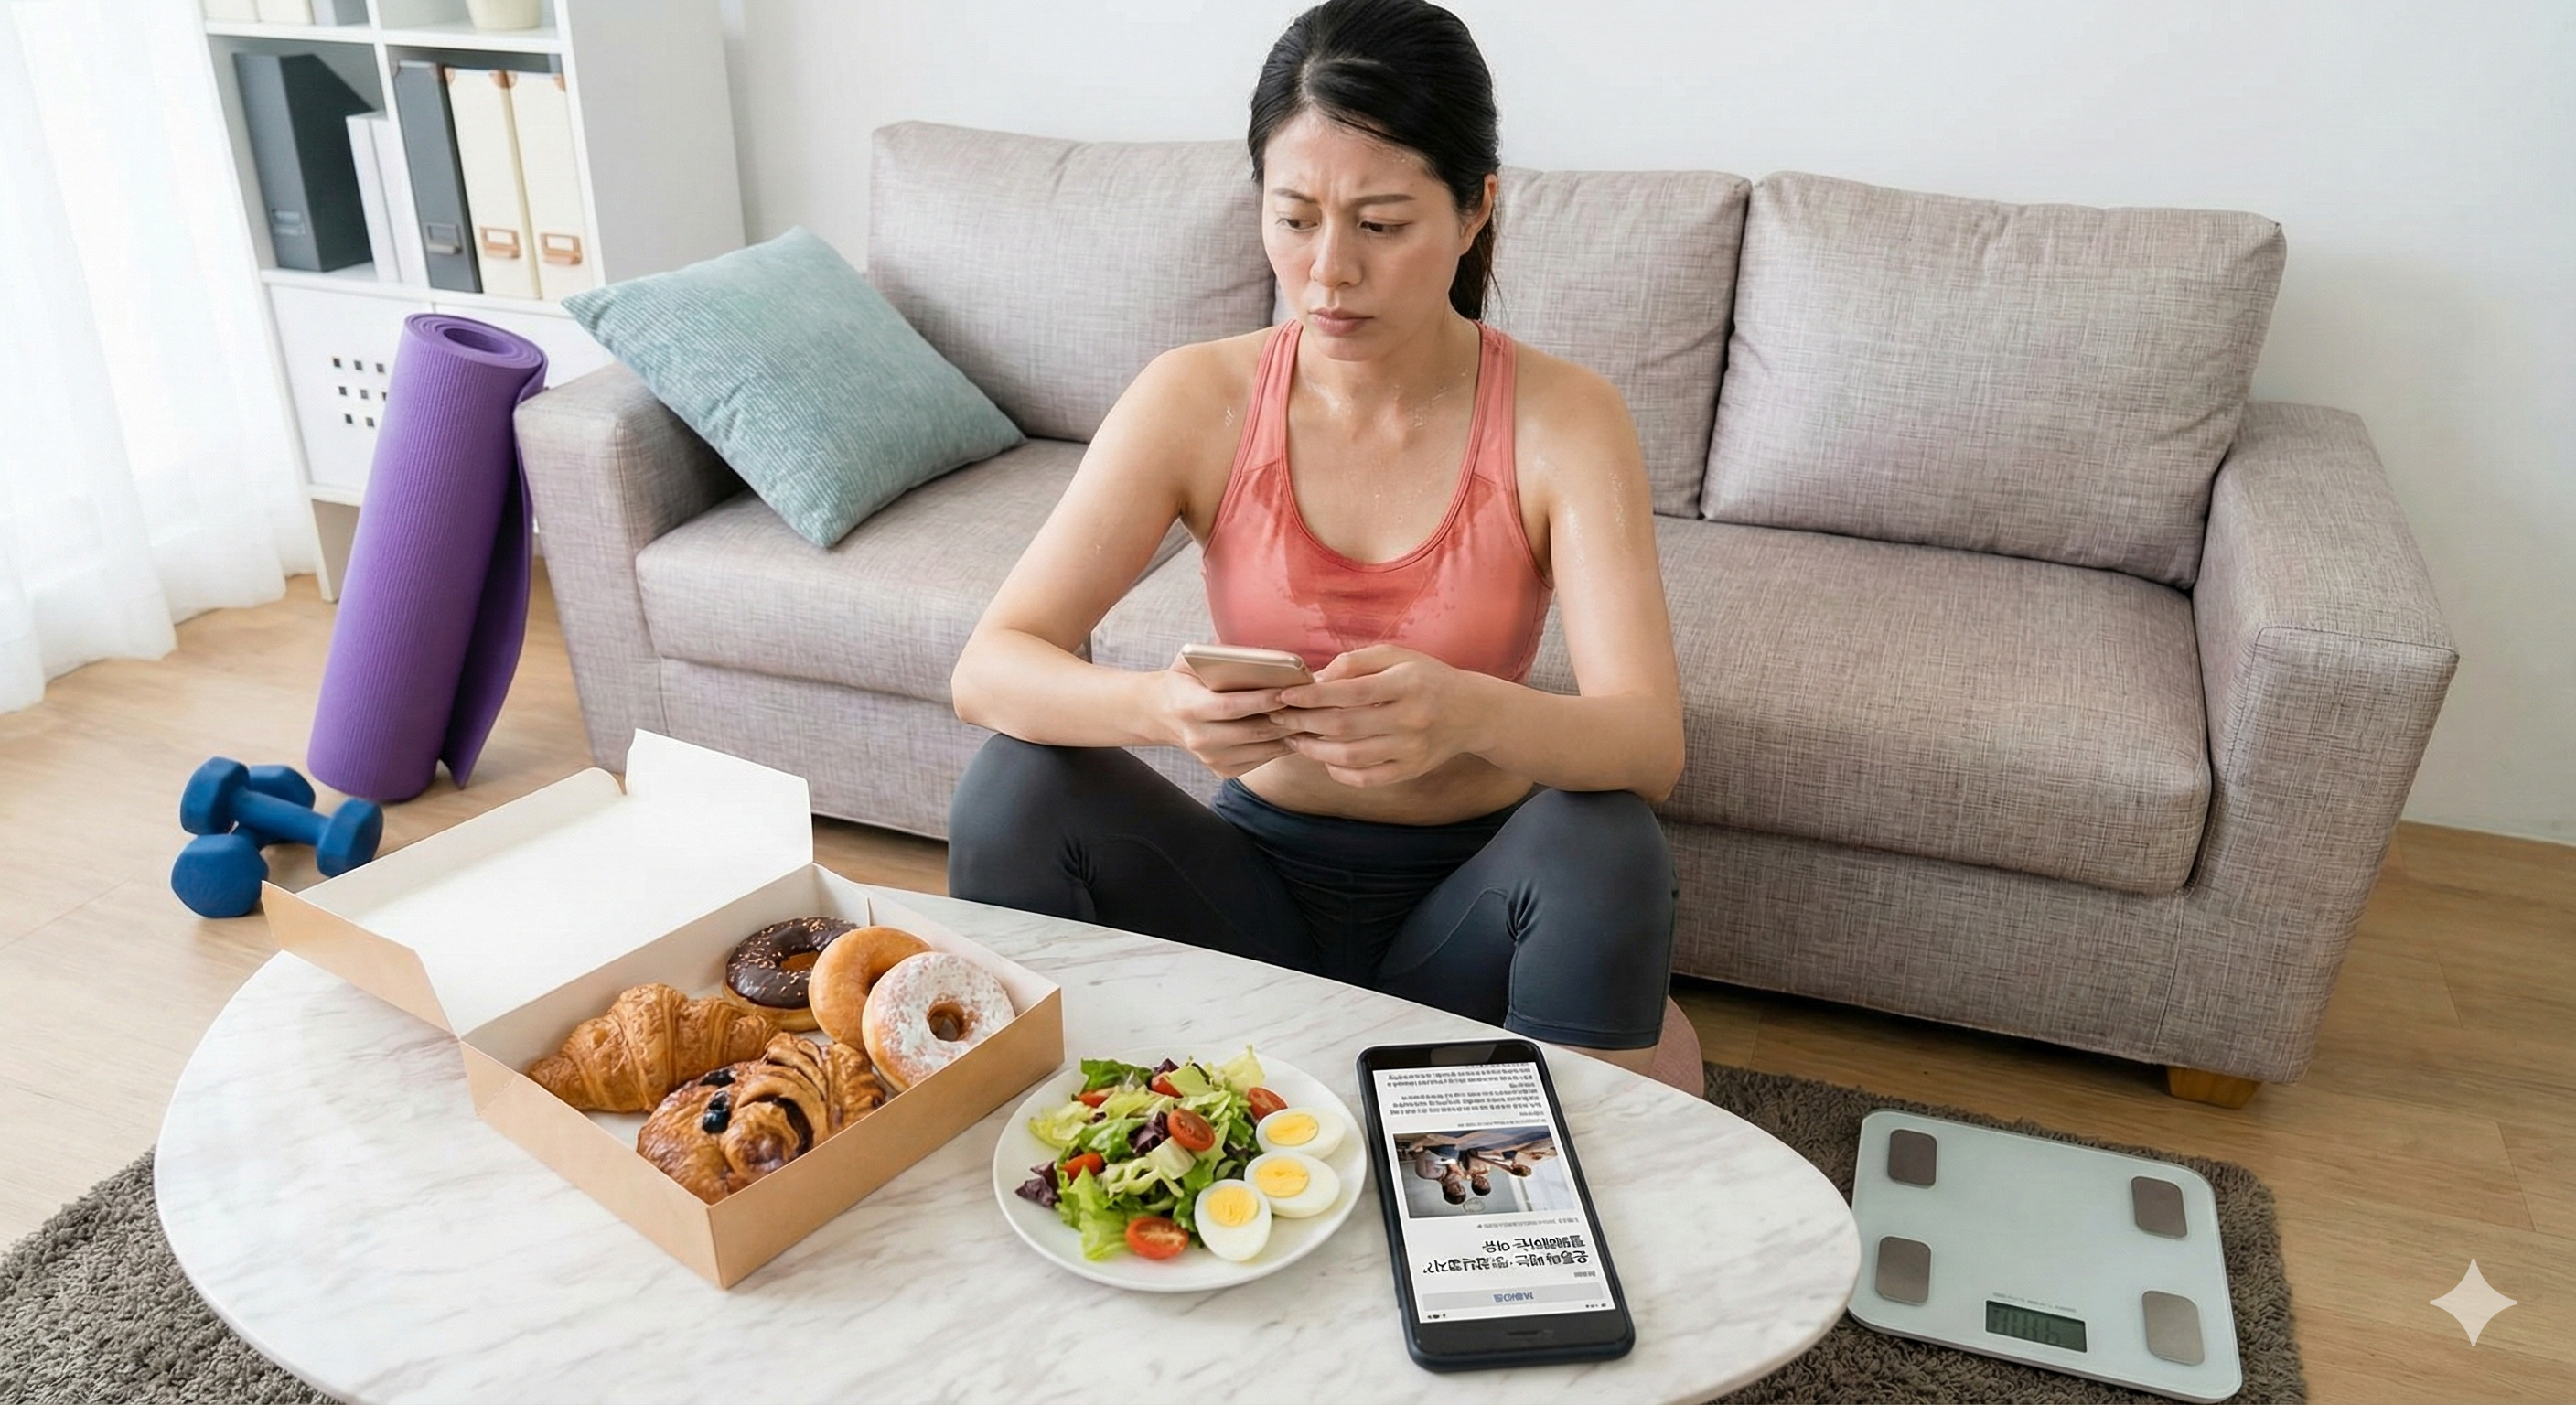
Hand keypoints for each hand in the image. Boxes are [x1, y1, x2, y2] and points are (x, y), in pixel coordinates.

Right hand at [1153, 653, 1296, 777]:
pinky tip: (1293, 731)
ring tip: (1308, 717)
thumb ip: (1219, 654)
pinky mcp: (1221, 770)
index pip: (1230, 707)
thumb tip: (1262, 651)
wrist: (1159, 713)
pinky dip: (1279, 746)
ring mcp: (1210, 758)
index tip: (1287, 690)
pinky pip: (1259, 760)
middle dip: (1284, 718)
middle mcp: (1198, 738)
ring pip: (1260, 749)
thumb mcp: (1190, 661)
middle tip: (1309, 705)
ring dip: (1287, 734)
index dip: (1261, 700)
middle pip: (1251, 731)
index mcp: (1188, 707)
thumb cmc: (1182, 680)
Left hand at [1275, 646, 1477, 786]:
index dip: (1312, 696)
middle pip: (1345, 726)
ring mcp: (1411, 750)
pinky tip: (1324, 758)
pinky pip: (1366, 778)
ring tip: (1293, 739)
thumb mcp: (1396, 657)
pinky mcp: (1411, 771)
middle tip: (1277, 718)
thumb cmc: (1425, 678)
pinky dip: (1338, 771)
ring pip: (1350, 756)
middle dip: (1304, 723)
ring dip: (1313, 749)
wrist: (1472, 712)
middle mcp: (1411, 719)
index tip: (1284, 695)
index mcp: (1407, 684)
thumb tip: (1313, 680)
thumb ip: (1355, 663)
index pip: (1350, 692)